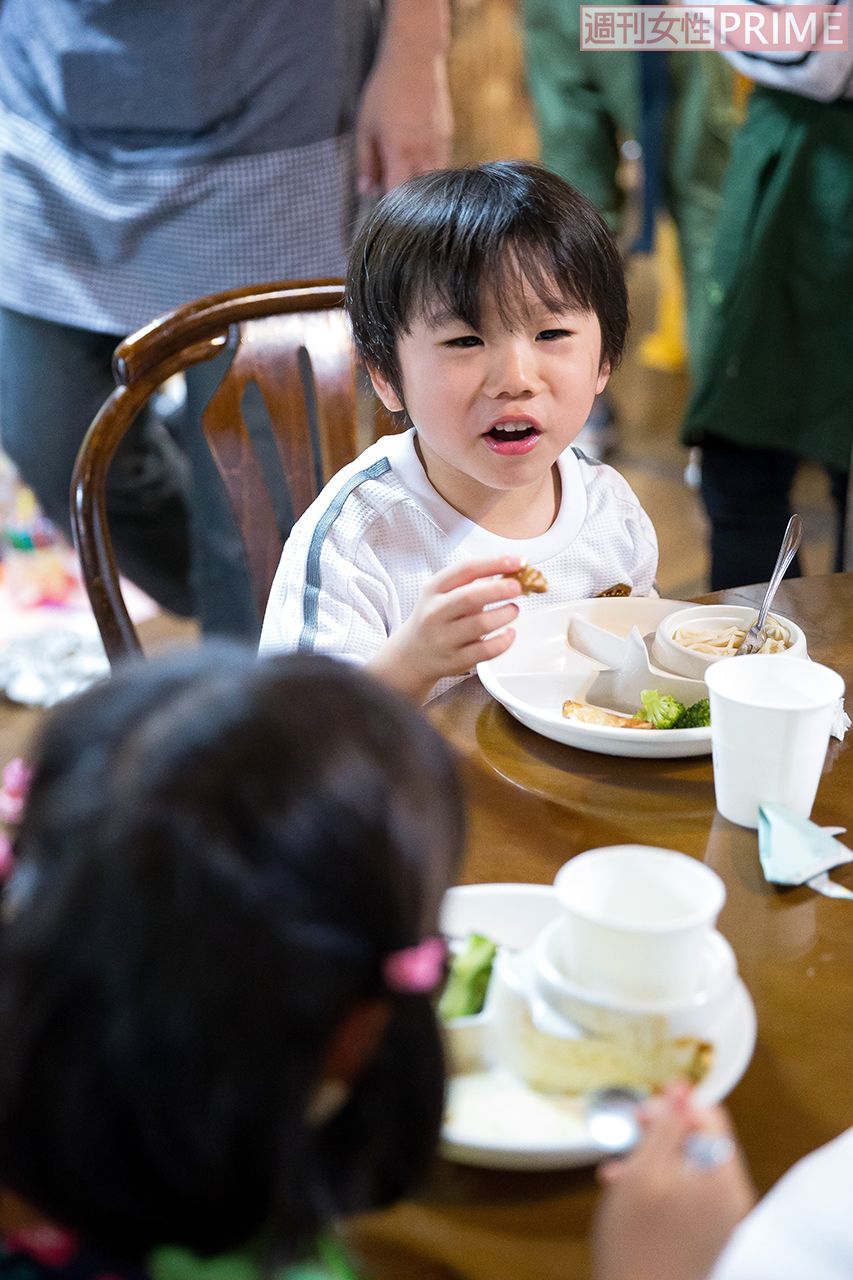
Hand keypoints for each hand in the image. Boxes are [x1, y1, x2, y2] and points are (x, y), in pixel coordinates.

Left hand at [355, 5, 452, 193]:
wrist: (416, 59)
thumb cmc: (385, 91)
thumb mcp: (366, 127)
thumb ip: (365, 163)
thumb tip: (366, 192)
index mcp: (400, 153)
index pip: (399, 197)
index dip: (391, 208)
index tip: (382, 209)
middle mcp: (424, 154)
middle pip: (420, 197)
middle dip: (407, 201)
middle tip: (392, 195)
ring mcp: (440, 147)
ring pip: (432, 184)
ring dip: (418, 188)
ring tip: (402, 176)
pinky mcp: (448, 139)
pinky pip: (440, 168)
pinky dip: (427, 172)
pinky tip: (415, 161)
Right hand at [368, 556, 523, 701]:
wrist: (414, 654)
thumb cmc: (436, 617)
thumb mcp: (444, 593)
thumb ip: (473, 581)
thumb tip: (511, 570)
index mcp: (434, 589)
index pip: (465, 569)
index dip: (494, 563)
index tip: (517, 561)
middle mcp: (435, 612)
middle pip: (470, 597)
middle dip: (499, 589)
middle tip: (518, 587)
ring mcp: (444, 638)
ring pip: (481, 624)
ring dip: (505, 614)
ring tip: (513, 610)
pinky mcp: (456, 660)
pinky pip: (487, 650)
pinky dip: (505, 640)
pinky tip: (510, 633)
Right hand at [594, 1085, 754, 1279]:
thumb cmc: (635, 1242)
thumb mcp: (642, 1172)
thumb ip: (666, 1127)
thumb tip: (682, 1089)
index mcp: (724, 1179)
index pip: (710, 1117)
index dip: (674, 1106)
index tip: (641, 1113)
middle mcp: (732, 1198)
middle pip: (700, 1142)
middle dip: (660, 1137)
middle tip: (627, 1140)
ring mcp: (722, 1220)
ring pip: (689, 1168)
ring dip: (654, 1161)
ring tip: (618, 1172)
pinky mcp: (709, 1235)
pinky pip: (689, 1194)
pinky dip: (662, 1186)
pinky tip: (630, 1194)